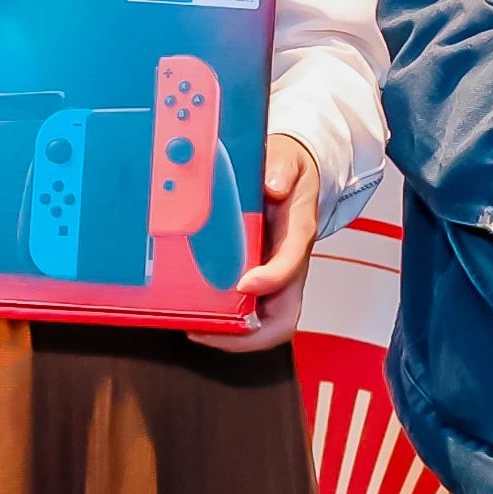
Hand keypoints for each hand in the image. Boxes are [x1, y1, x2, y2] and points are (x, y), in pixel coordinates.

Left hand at [190, 138, 319, 354]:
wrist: (294, 175)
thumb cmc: (291, 171)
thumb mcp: (290, 159)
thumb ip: (283, 169)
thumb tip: (273, 184)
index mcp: (298, 235)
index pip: (291, 267)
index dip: (271, 280)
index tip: (244, 284)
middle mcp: (288, 265)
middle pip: (281, 318)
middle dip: (247, 334)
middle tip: (206, 330)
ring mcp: (274, 278)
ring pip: (263, 323)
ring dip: (232, 334)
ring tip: (194, 327)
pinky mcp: (258, 280)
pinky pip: (247, 312)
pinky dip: (224, 321)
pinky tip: (196, 314)